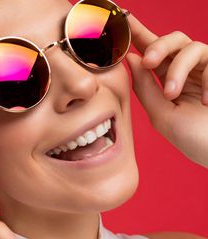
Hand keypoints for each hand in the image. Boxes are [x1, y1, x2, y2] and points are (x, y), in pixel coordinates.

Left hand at [125, 13, 207, 167]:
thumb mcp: (161, 114)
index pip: (151, 51)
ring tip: (173, 94)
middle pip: (172, 39)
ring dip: (177, 69)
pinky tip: (205, 100)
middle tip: (147, 61)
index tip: (121, 18)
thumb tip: (130, 59)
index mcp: (168, 79)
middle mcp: (188, 70)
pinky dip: (206, 80)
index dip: (137, 34)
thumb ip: (145, 87)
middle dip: (157, 46)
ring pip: (190, 47)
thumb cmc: (195, 139)